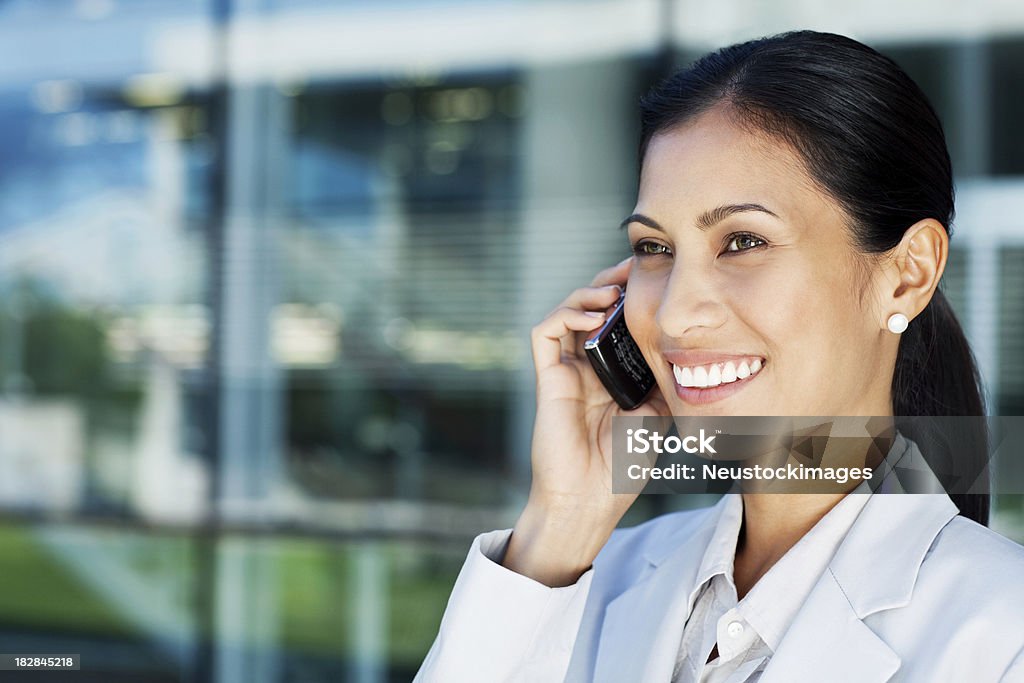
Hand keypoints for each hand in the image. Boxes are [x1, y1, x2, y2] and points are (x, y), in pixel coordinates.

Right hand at [503, 257, 669, 585]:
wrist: (592, 500)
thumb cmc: (621, 467)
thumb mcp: (658, 415)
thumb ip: (664, 382)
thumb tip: (691, 352)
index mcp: (610, 372)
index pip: (615, 320)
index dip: (629, 295)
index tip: (655, 278)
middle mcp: (585, 366)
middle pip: (589, 307)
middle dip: (610, 281)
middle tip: (634, 268)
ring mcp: (564, 371)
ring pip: (566, 312)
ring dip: (588, 292)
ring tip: (614, 290)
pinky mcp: (548, 378)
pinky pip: (546, 332)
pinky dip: (566, 314)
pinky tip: (593, 317)